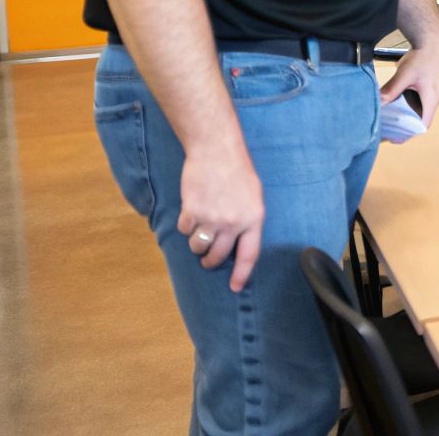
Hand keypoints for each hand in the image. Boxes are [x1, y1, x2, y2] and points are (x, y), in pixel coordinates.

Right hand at [176, 143, 263, 291]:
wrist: (216, 151)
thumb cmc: (237, 171)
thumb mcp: (254, 196)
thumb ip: (247, 219)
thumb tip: (239, 241)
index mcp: (254, 219)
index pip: (249, 255)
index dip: (241, 274)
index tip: (235, 288)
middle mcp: (233, 223)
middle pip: (218, 256)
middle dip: (210, 261)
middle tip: (207, 258)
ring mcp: (212, 218)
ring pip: (198, 246)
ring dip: (196, 242)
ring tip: (201, 227)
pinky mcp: (192, 212)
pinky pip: (185, 230)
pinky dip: (186, 224)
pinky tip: (192, 210)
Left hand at [382, 45, 438, 127]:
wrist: (431, 40)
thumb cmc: (423, 57)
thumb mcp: (405, 74)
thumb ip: (392, 89)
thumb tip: (379, 102)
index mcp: (431, 99)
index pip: (423, 124)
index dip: (411, 133)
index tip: (397, 139)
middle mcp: (433, 98)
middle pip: (420, 118)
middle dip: (405, 126)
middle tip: (388, 131)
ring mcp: (430, 92)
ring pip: (418, 109)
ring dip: (406, 115)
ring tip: (389, 119)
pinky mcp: (426, 86)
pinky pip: (417, 100)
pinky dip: (407, 105)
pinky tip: (393, 103)